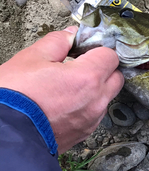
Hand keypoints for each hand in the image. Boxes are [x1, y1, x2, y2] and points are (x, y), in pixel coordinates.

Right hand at [0, 26, 123, 152]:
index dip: (98, 50)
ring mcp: (92, 119)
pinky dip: (87, 106)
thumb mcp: (31, 58)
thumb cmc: (15, 96)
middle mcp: (97, 100)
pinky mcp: (85, 133)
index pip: (110, 56)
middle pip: (116, 78)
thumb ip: (57, 43)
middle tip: (80, 66)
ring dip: (96, 90)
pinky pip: (95, 114)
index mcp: (88, 78)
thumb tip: (71, 36)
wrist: (6, 134)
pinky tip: (65, 104)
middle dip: (103, 69)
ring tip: (68, 87)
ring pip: (106, 98)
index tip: (85, 50)